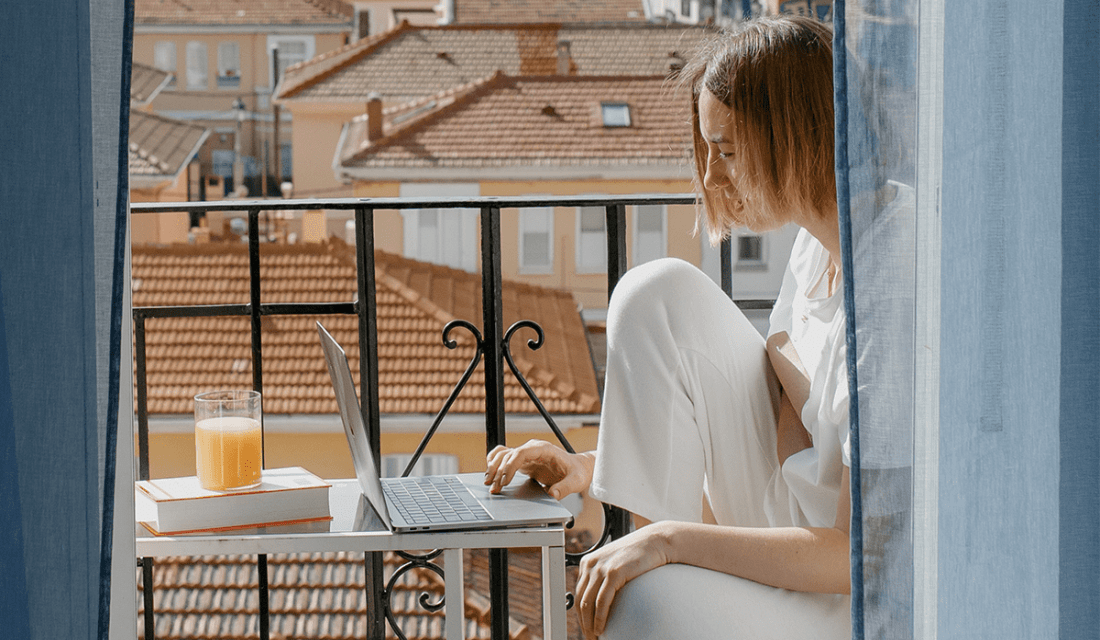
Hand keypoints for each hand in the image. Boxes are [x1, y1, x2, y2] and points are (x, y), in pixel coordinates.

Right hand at [484, 439, 593, 497]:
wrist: (579, 467)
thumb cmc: (578, 472)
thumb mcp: (576, 481)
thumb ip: (565, 487)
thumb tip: (552, 494)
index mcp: (544, 449)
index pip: (521, 453)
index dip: (510, 466)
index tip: (505, 480)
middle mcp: (533, 449)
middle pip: (509, 455)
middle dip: (499, 471)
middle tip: (494, 488)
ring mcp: (527, 454)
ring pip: (504, 455)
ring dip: (494, 467)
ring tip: (488, 482)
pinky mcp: (524, 461)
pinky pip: (505, 457)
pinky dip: (496, 463)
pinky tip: (491, 474)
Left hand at [575, 522, 674, 638]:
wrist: (655, 542)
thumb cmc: (638, 554)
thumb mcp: (615, 564)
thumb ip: (604, 577)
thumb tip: (600, 601)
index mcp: (588, 562)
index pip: (578, 593)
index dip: (580, 613)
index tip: (585, 627)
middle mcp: (591, 564)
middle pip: (580, 600)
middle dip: (583, 622)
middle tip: (589, 637)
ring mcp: (601, 568)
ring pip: (588, 603)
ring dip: (589, 624)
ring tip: (595, 636)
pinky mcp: (613, 573)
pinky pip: (601, 601)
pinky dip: (599, 618)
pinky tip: (600, 628)